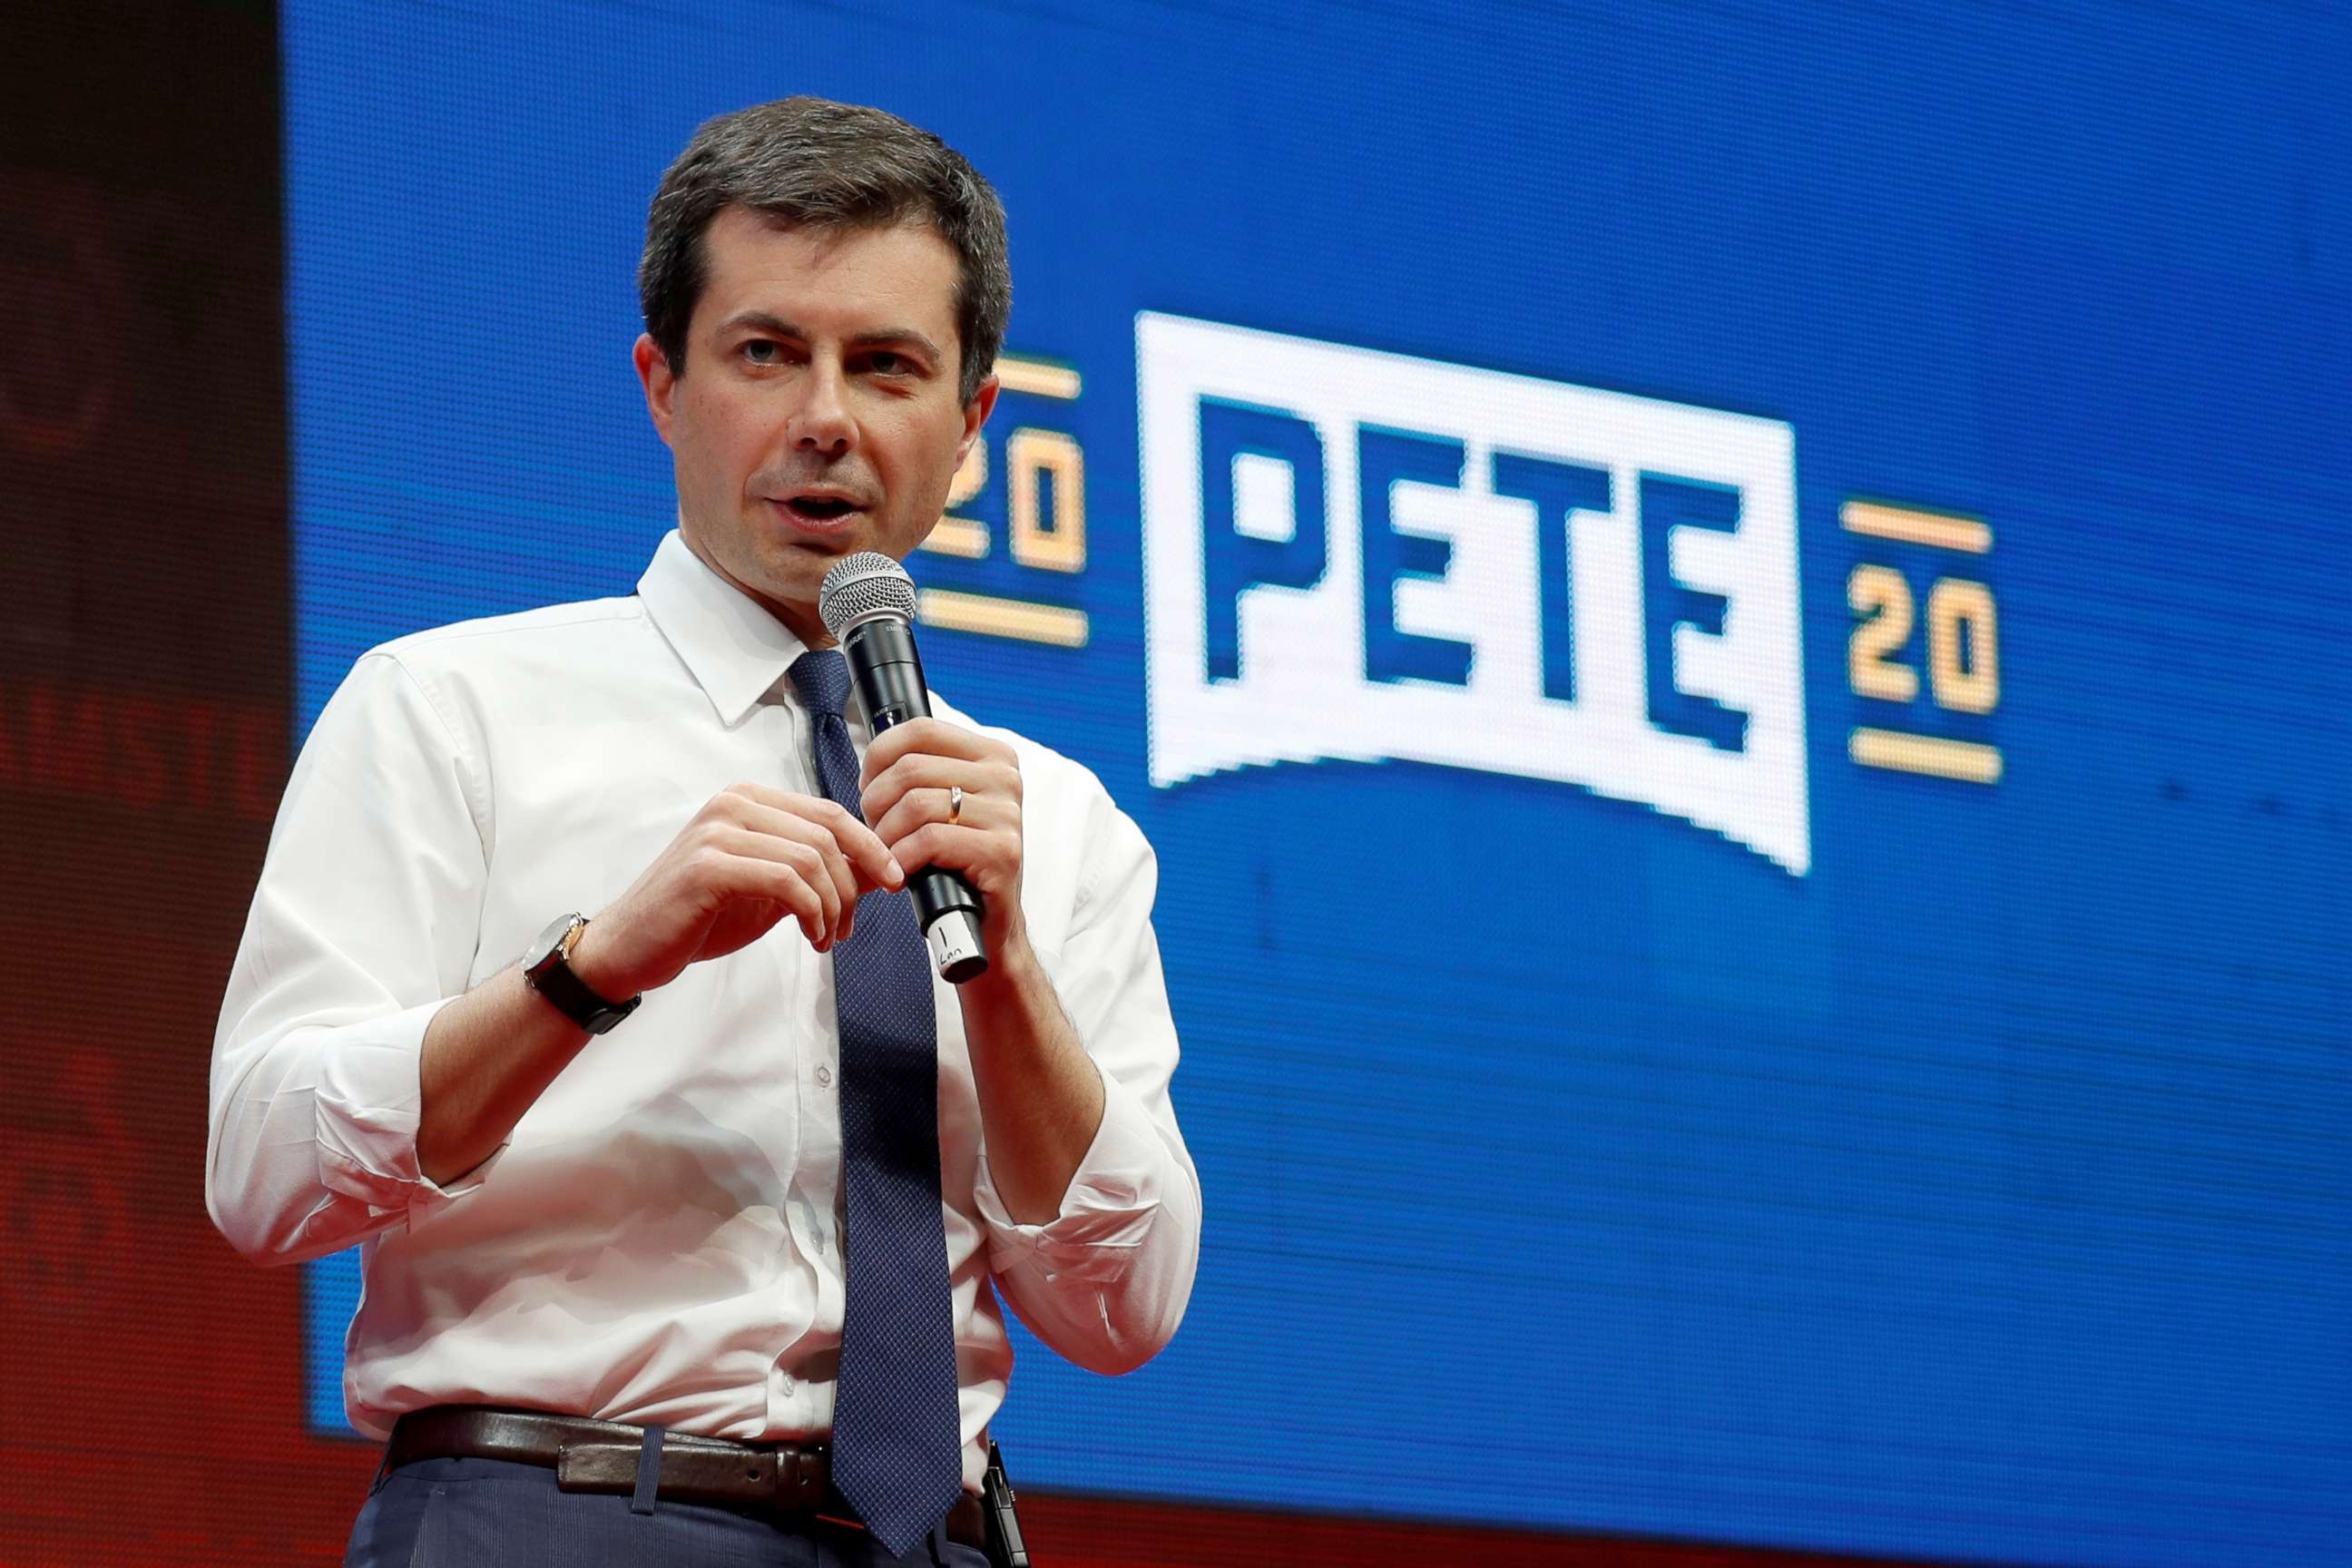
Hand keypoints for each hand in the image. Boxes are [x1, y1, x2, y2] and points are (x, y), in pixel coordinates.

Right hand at [570, 781, 904, 998]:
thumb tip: (880, 870)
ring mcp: (719, 831)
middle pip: (828, 833)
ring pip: (811, 858)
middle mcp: (734, 804)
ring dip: (833, 906)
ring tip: (827, 938)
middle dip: (855, 883)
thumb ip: (817, 874)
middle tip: (850, 925)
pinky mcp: (708, 866)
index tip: (895, 880)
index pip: (831, 812)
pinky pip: (786, 881)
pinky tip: (811, 937)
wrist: (630, 946)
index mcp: (749, 799)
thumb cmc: (697, 916)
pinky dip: (812, 913)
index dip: (871, 846)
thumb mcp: (770, 891)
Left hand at [859, 718, 1028, 955]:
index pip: (920, 729)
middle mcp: (1005, 777)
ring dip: (887, 836)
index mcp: (992, 755)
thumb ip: (919, 772)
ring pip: (915, 805)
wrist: (988, 920)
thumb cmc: (957, 860)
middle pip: (910, 769)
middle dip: (877, 804)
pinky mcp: (1001, 851)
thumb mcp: (942, 804)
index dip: (879, 756)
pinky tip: (902, 872)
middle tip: (876, 833)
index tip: (868, 787)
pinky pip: (929, 841)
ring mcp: (1007, 814)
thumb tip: (871, 755)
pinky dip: (903, 858)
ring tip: (888, 856)